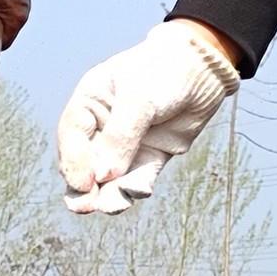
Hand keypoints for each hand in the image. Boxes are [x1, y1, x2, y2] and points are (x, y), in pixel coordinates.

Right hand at [54, 19, 238, 215]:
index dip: (74, 162)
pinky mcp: (150, 157)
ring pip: (110, 177)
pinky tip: (138, 193)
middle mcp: (103, 127)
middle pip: (86, 163)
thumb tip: (103, 176)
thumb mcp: (138, 99)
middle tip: (86, 207)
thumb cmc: (163, 72)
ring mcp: (126, 144)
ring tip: (113, 207)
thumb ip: (120, 137)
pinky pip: (138, 178)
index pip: (72, 137)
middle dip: (84, 187)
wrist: (204, 69)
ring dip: (108, 194)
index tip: (83, 183)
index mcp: (90, 103)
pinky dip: (135, 188)